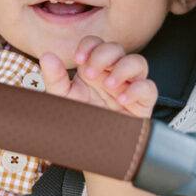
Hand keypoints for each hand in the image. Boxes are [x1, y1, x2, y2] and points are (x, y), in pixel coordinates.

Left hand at [39, 36, 156, 118]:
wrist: (90, 150)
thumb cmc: (79, 122)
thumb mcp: (63, 99)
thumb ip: (55, 78)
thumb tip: (47, 56)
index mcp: (93, 70)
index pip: (96, 44)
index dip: (90, 45)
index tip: (78, 58)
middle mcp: (112, 75)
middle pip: (117, 49)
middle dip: (104, 56)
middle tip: (91, 74)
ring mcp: (128, 88)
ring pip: (138, 63)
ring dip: (123, 69)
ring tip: (108, 85)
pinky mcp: (142, 104)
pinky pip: (149, 88)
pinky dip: (136, 90)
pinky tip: (121, 100)